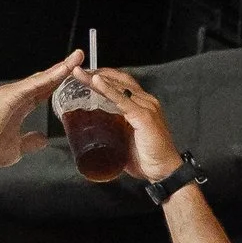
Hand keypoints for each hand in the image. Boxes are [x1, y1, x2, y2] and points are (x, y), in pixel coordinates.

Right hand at [0, 53, 90, 176]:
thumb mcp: (17, 147)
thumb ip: (30, 142)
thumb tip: (43, 139)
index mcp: (19, 105)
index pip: (44, 89)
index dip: (59, 81)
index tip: (75, 73)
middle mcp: (15, 95)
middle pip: (45, 79)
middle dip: (63, 68)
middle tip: (80, 56)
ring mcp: (11, 93)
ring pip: (41, 78)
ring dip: (60, 68)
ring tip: (77, 57)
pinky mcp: (8, 96)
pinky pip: (33, 85)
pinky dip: (49, 77)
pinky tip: (63, 71)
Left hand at [70, 63, 182, 186]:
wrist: (164, 170)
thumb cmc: (147, 157)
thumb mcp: (126, 140)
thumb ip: (114, 131)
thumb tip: (95, 133)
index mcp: (141, 105)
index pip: (120, 84)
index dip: (102, 78)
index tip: (84, 77)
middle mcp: (146, 101)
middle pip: (118, 80)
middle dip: (96, 74)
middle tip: (76, 72)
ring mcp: (146, 106)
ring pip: (118, 86)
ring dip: (96, 79)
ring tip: (79, 74)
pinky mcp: (144, 115)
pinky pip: (123, 99)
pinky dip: (108, 90)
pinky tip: (96, 82)